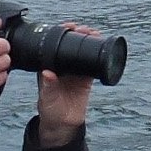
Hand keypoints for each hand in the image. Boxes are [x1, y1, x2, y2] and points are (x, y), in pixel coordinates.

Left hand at [36, 24, 94, 138]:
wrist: (62, 124)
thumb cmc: (49, 110)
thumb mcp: (47, 98)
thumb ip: (48, 86)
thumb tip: (47, 73)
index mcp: (50, 67)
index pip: (55, 46)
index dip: (62, 34)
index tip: (69, 26)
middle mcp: (63, 66)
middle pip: (71, 45)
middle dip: (78, 34)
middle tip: (85, 29)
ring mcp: (76, 72)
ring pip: (83, 52)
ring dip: (89, 42)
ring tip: (95, 33)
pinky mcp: (87, 80)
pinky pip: (93, 65)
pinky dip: (98, 56)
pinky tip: (103, 48)